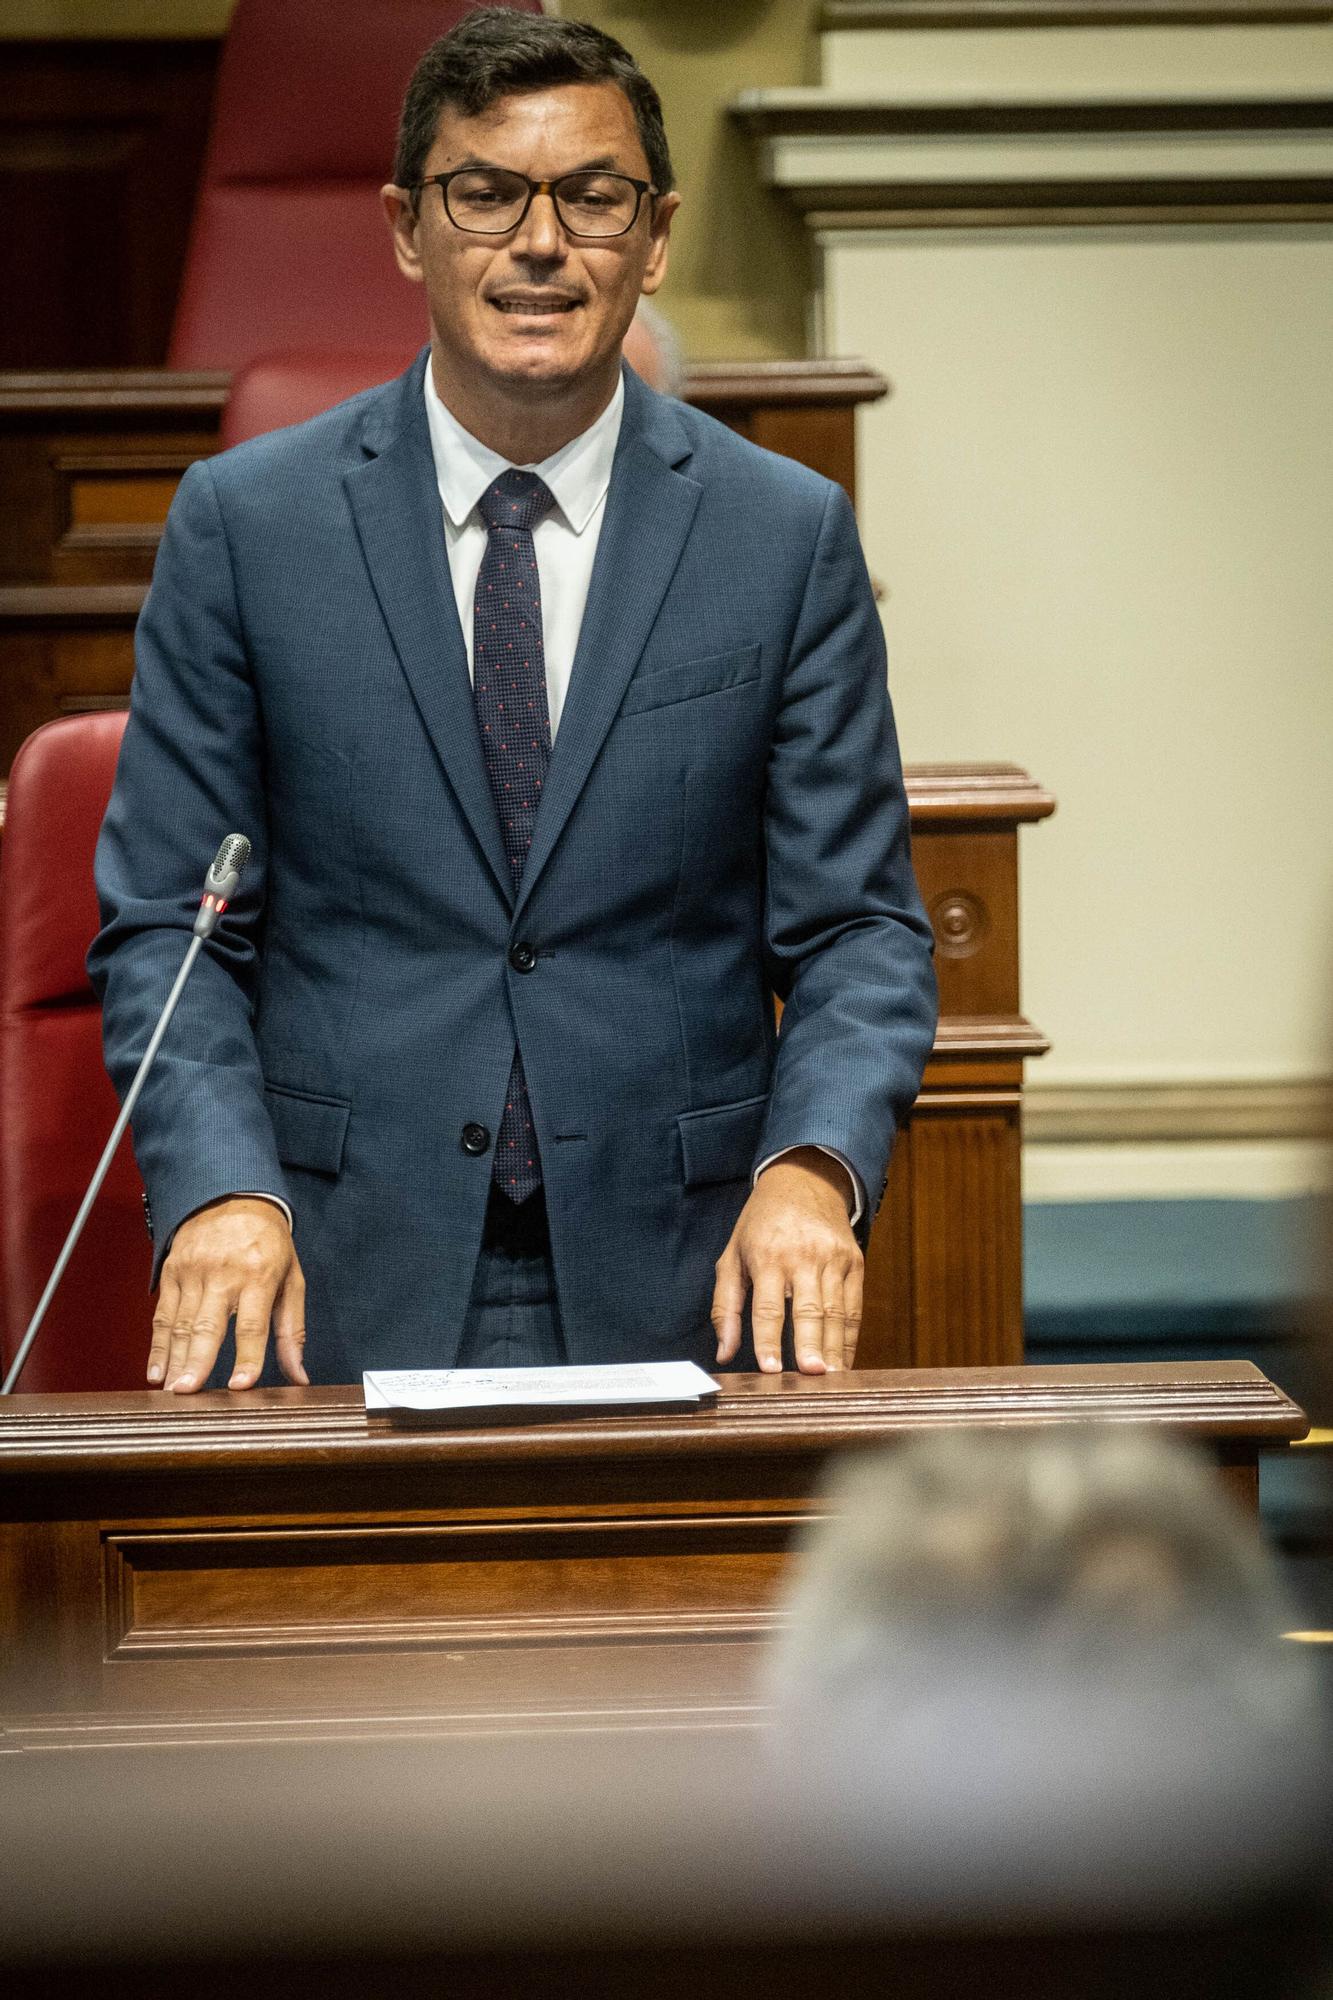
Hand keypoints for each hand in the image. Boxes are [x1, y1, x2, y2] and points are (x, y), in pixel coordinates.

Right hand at [150, 1197, 308, 1393]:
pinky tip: (155, 1371)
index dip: (248, 1357)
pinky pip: (162, 1315)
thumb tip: (300, 1375)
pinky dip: (158, 1345)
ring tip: (171, 1392)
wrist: (232, 1196)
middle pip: (208, 1324)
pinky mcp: (171, 1271)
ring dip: (174, 1360)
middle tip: (187, 1393)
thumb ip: (293, 1331)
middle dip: (197, 1361)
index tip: (241, 1385)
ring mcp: (193, 1272)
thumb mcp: (292, 1279)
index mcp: (259, 1275)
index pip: (252, 1324)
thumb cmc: (269, 1244)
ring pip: (181, 1324)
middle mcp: (223, 1273)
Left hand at [711, 1149, 862, 1375]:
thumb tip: (723, 1353)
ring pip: (836, 1311)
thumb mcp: (732, 1256)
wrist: (804, 1181)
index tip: (770, 1369)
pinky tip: (845, 1363)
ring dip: (834, 1349)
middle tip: (811, 1375)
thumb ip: (725, 1306)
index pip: (767, 1306)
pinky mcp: (855, 1262)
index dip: (768, 1340)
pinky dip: (851, 1338)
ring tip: (832, 1380)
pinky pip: (854, 1307)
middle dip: (810, 1345)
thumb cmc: (761, 1225)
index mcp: (767, 1256)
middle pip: (808, 1310)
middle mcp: (803, 1257)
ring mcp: (834, 1259)